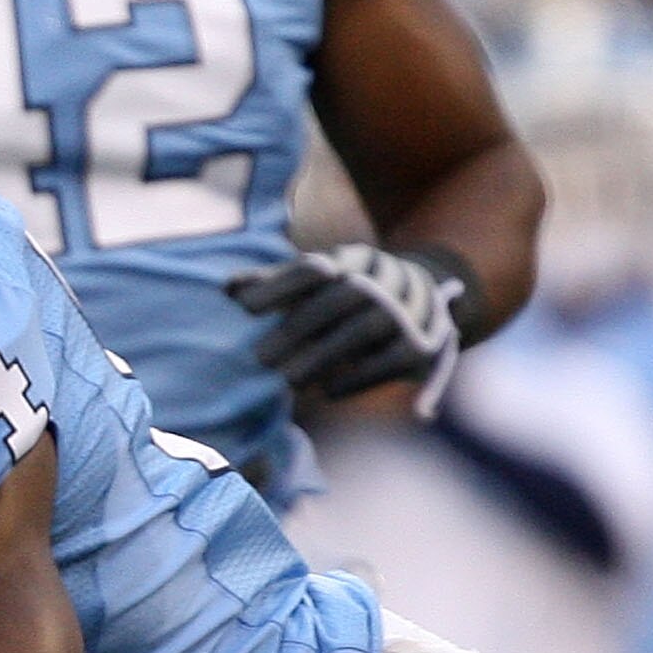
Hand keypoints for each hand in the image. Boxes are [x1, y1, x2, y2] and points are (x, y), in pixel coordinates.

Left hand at [226, 242, 471, 417]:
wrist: (425, 310)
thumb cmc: (347, 300)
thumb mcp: (314, 286)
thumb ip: (273, 286)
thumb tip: (227, 288)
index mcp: (351, 260)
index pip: (313, 267)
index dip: (280, 285)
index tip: (243, 308)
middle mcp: (382, 280)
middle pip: (341, 298)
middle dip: (298, 327)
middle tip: (259, 358)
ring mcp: (405, 311)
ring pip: (363, 330)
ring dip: (322, 356)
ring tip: (288, 381)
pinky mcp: (418, 346)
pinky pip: (389, 361)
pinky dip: (357, 378)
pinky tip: (327, 392)